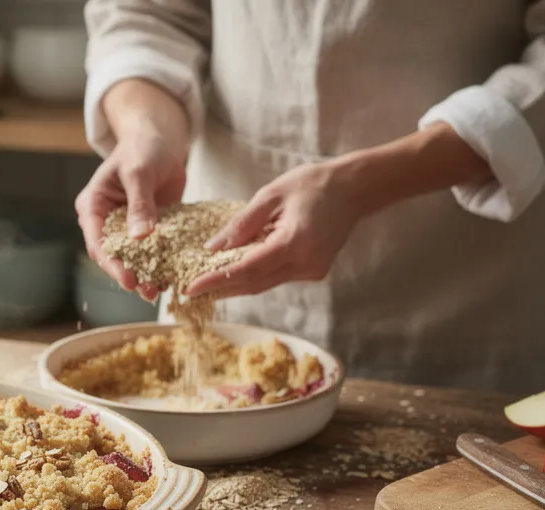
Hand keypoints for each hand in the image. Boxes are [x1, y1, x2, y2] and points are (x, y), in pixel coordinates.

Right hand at [75, 128, 186, 300]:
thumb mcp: (139, 173)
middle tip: (148, 292)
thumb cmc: (142, 147)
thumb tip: (139, 237)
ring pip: (131, 257)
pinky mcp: (146, 228)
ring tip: (160, 291)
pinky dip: (160, 262)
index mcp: (93, 206)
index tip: (129, 281)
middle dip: (128, 275)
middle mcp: (106, 220)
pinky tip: (172, 275)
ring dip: (145, 274)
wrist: (159, 139)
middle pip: (112, 256)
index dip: (112, 264)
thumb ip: (139, 204)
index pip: (97, 242)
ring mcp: (126, 226)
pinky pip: (151, 249)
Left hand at [185, 161, 367, 299]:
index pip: (247, 269)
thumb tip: (213, 247)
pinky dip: (254, 276)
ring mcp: (311, 271)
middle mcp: (304, 264)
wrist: (354, 189)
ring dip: (235, 285)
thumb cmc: (313, 184)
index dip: (216, 280)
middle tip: (189, 291)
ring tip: (205, 284)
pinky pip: (276, 277)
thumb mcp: (271, 194)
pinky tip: (234, 273)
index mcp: (294, 242)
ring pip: (264, 284)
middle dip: (220, 288)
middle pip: (254, 283)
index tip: (191, 287)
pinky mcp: (313, 271)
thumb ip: (242, 223)